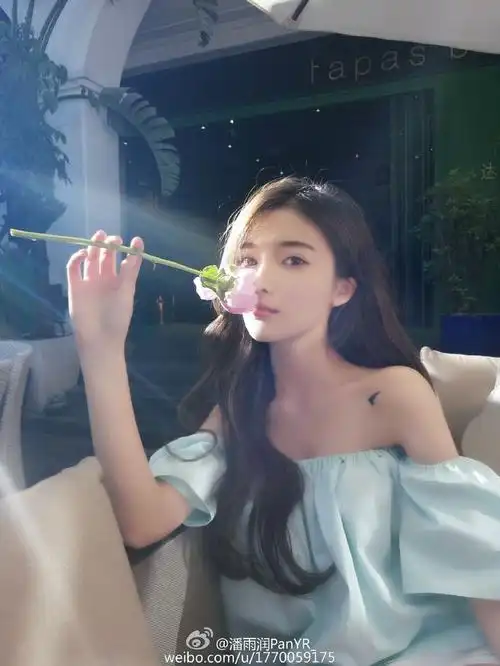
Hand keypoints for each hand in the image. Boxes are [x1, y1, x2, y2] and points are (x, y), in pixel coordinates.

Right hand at [66, 230, 142, 351]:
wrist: (99, 339)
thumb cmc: (117, 318)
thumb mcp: (126, 294)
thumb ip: (129, 274)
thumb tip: (134, 253)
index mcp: (120, 282)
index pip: (125, 261)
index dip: (130, 250)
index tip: (136, 240)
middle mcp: (105, 279)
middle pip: (106, 256)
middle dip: (110, 244)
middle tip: (114, 238)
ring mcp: (89, 282)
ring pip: (90, 258)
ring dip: (94, 246)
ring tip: (100, 236)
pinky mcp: (75, 287)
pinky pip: (73, 268)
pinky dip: (76, 259)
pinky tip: (83, 254)